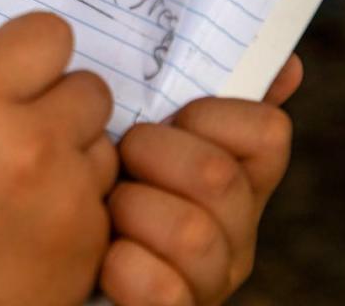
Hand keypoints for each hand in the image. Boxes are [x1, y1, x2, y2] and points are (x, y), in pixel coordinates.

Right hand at [0, 12, 117, 304]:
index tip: (21, 74)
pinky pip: (102, 196)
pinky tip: (34, 229)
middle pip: (89, 87)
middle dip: (60, 105)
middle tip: (23, 135)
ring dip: (74, 154)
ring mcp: (69, 196)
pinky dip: (77, 203)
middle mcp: (31, 143)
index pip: (48, 34)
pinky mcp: (92, 241)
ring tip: (25, 190)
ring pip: (102, 142)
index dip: (35, 53)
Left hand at [100, 55, 302, 304]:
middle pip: (219, 175)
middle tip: (121, 155)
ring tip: (106, 208)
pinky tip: (103, 258)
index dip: (214, 114)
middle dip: (153, 154)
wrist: (58, 262)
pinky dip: (122, 267)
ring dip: (132, 210)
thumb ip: (194, 95)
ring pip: (193, 234)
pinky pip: (161, 289)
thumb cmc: (100, 186)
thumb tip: (286, 62)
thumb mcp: (145, 138)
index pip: (266, 130)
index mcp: (237, 178)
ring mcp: (208, 279)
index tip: (176, 116)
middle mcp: (235, 231)